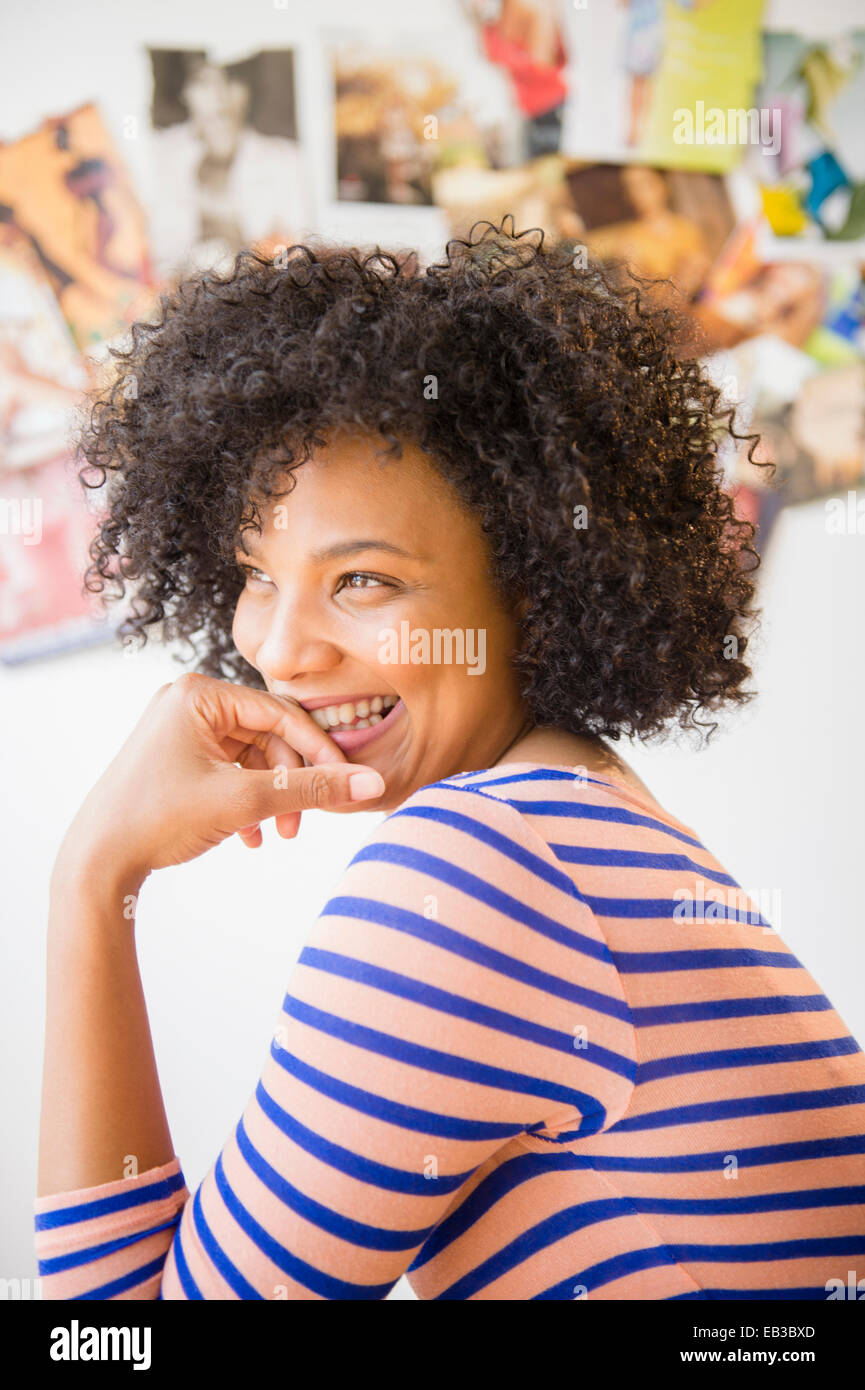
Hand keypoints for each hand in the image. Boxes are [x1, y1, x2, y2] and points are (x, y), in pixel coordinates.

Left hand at [53, 673, 385, 886]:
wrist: (94, 862)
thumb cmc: (158, 819)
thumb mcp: (243, 802)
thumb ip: (311, 789)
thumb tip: (371, 784)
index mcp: (199, 694)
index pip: (281, 714)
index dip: (319, 751)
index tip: (347, 784)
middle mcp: (188, 701)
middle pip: (267, 737)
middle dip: (289, 783)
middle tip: (298, 825)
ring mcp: (178, 728)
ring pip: (251, 758)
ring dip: (269, 797)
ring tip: (274, 835)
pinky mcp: (174, 756)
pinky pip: (228, 770)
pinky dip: (244, 801)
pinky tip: (248, 838)